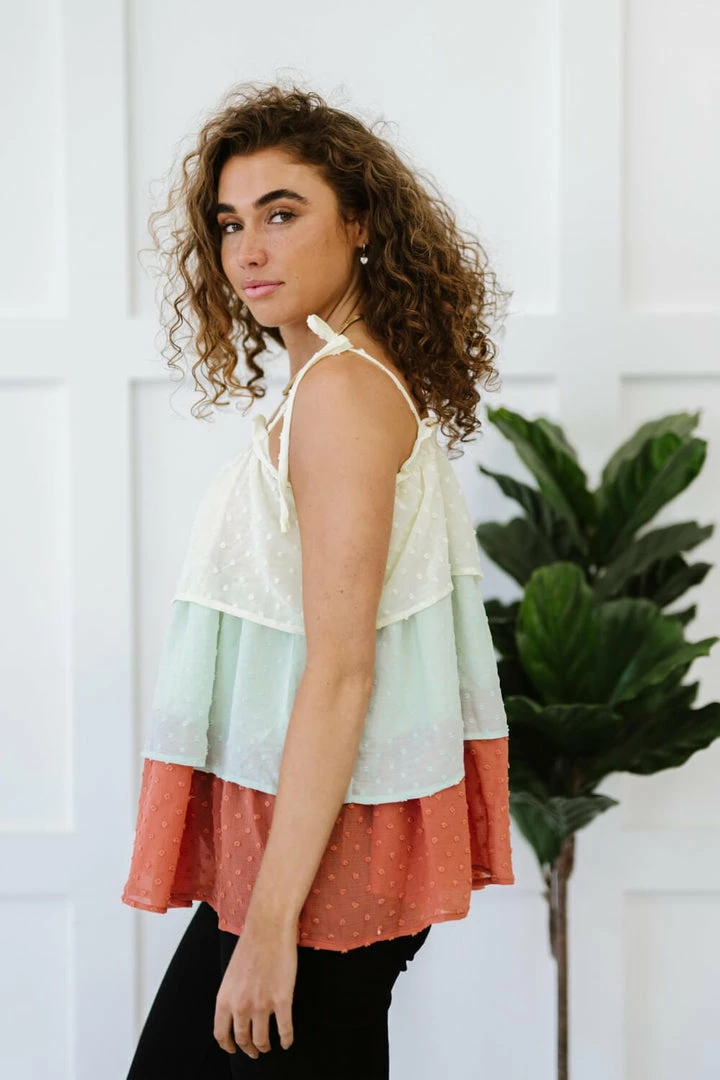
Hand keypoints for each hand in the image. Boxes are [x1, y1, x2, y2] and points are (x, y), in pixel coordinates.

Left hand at [214, 913, 297, 1058]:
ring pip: (262, 1039)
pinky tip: (287, 1042)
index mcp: (225, 998)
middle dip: (249, 1049)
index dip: (228, 1046)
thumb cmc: (250, 945)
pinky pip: (285, 1030)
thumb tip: (236, 1013)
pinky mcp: (282, 1000)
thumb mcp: (230, 974)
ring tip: (269, 1046)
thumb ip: (231, 995)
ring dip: (266, 1046)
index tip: (234, 1050)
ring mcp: (262, 1005)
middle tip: (255, 1051)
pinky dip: (286, 1040)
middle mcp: (240, 1006)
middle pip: (243, 1039)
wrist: (268, 928)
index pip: (221, 1033)